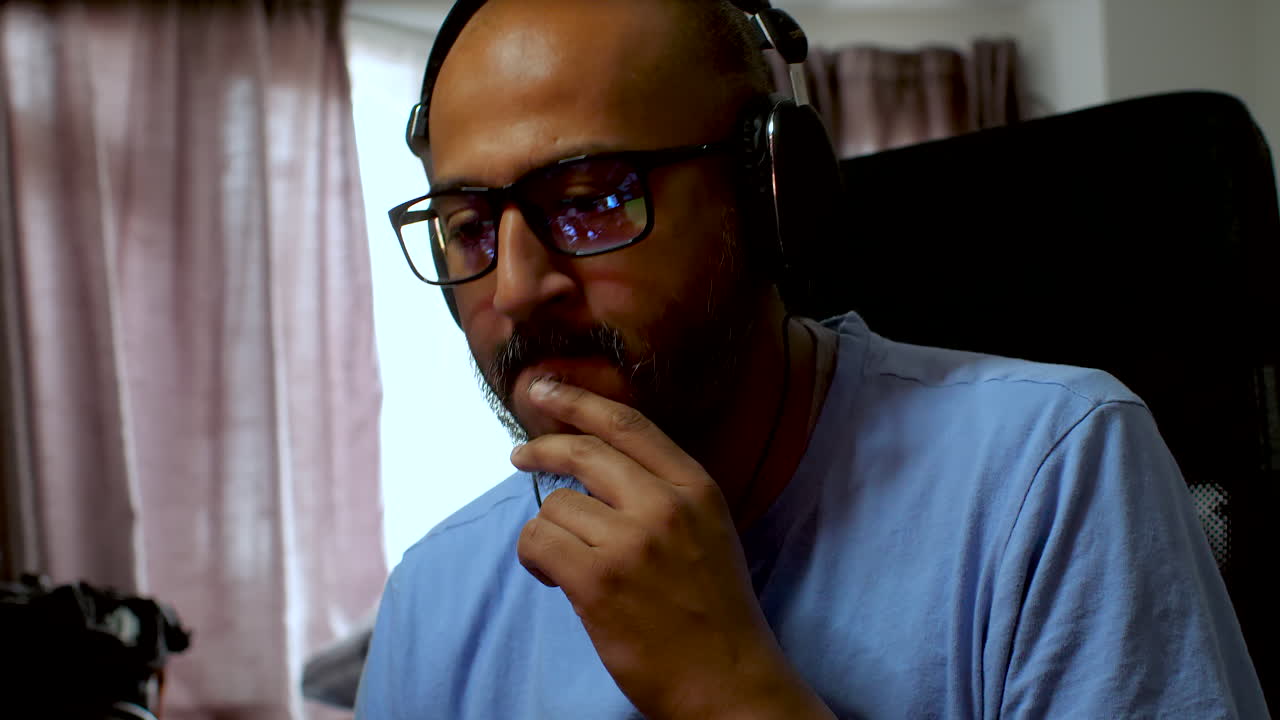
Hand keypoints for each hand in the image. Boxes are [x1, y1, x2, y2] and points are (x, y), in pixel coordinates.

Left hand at [512, 379, 833, 719]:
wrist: (727, 679)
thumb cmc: (713, 610)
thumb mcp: (707, 529)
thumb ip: (662, 490)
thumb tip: (594, 459)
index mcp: (696, 487)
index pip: (628, 424)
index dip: (579, 399)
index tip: (544, 388)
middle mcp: (664, 505)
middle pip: (583, 452)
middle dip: (541, 448)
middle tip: (519, 456)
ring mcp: (631, 542)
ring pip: (556, 505)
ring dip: (551, 531)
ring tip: (570, 562)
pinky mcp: (599, 580)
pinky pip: (539, 542)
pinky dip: (535, 558)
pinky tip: (554, 577)